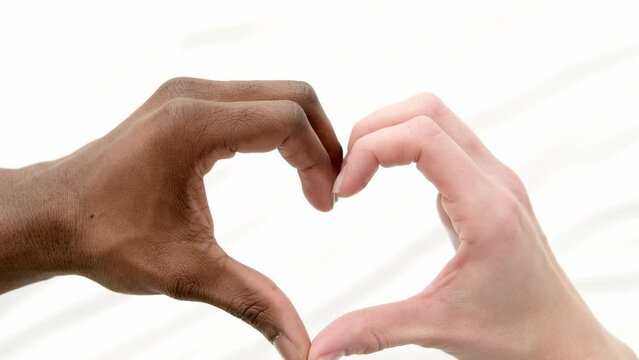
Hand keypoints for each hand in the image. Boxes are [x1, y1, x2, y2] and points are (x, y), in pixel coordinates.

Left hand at [0, 78, 341, 359]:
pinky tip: (281, 163)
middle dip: (322, 141)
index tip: (324, 204)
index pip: (288, 120)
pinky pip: (252, 101)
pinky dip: (277, 129)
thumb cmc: (105, 236)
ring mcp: (188, 94)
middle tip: (329, 189)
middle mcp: (193, 96)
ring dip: (302, 135)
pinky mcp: (186, 102)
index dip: (320, 161)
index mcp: (193, 126)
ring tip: (311, 180)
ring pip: (276, 94)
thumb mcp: (186, 274)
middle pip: (292, 96)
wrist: (55, 215)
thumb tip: (300, 347)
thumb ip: (253, 302)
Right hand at [308, 93, 635, 359]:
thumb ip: (373, 331)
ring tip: (358, 172)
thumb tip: (319, 348)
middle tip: (345, 173)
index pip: (422, 137)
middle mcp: (494, 181)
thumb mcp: (437, 328)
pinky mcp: (486, 188)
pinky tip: (384, 178)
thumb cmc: (517, 335)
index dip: (370, 151)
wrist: (563, 343)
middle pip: (427, 111)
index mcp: (486, 207)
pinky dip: (404, 147)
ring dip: (389, 133)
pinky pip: (443, 142)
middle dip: (374, 130)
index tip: (344, 191)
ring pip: (436, 119)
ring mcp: (493, 180)